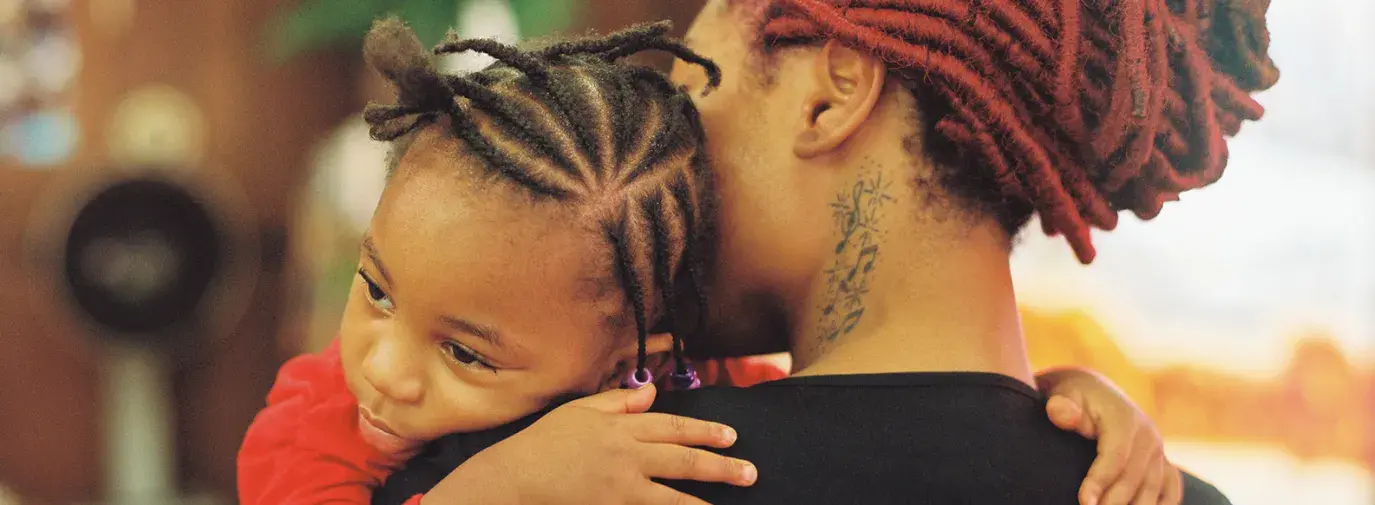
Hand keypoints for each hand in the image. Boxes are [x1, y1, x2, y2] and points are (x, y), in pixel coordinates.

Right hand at [423, 384, 755, 504]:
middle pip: (683, 462)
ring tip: (730, 503)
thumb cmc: (543, 443)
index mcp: (621, 428)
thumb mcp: (579, 411)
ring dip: (704, 501)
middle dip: (721, 466)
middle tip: (750, 473)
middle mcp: (626, 457)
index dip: (705, 431)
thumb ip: (619, 401)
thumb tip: (651, 392)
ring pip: (673, 497)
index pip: (674, 427)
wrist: (513, 479)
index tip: (731, 435)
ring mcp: (619, 490)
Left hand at [1037, 367, 1182, 504]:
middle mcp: (1148, 435)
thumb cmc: (1075, 398)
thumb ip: (1061, 407)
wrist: (1094, 391)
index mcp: (1125, 418)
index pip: (1115, 457)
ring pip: (1153, 489)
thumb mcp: (1063, 395)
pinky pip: (1170, 489)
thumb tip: (1060, 413)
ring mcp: (1158, 450)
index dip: (1100, 481)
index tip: (1084, 501)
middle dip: (1115, 502)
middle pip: (1135, 478)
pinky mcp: (1162, 462)